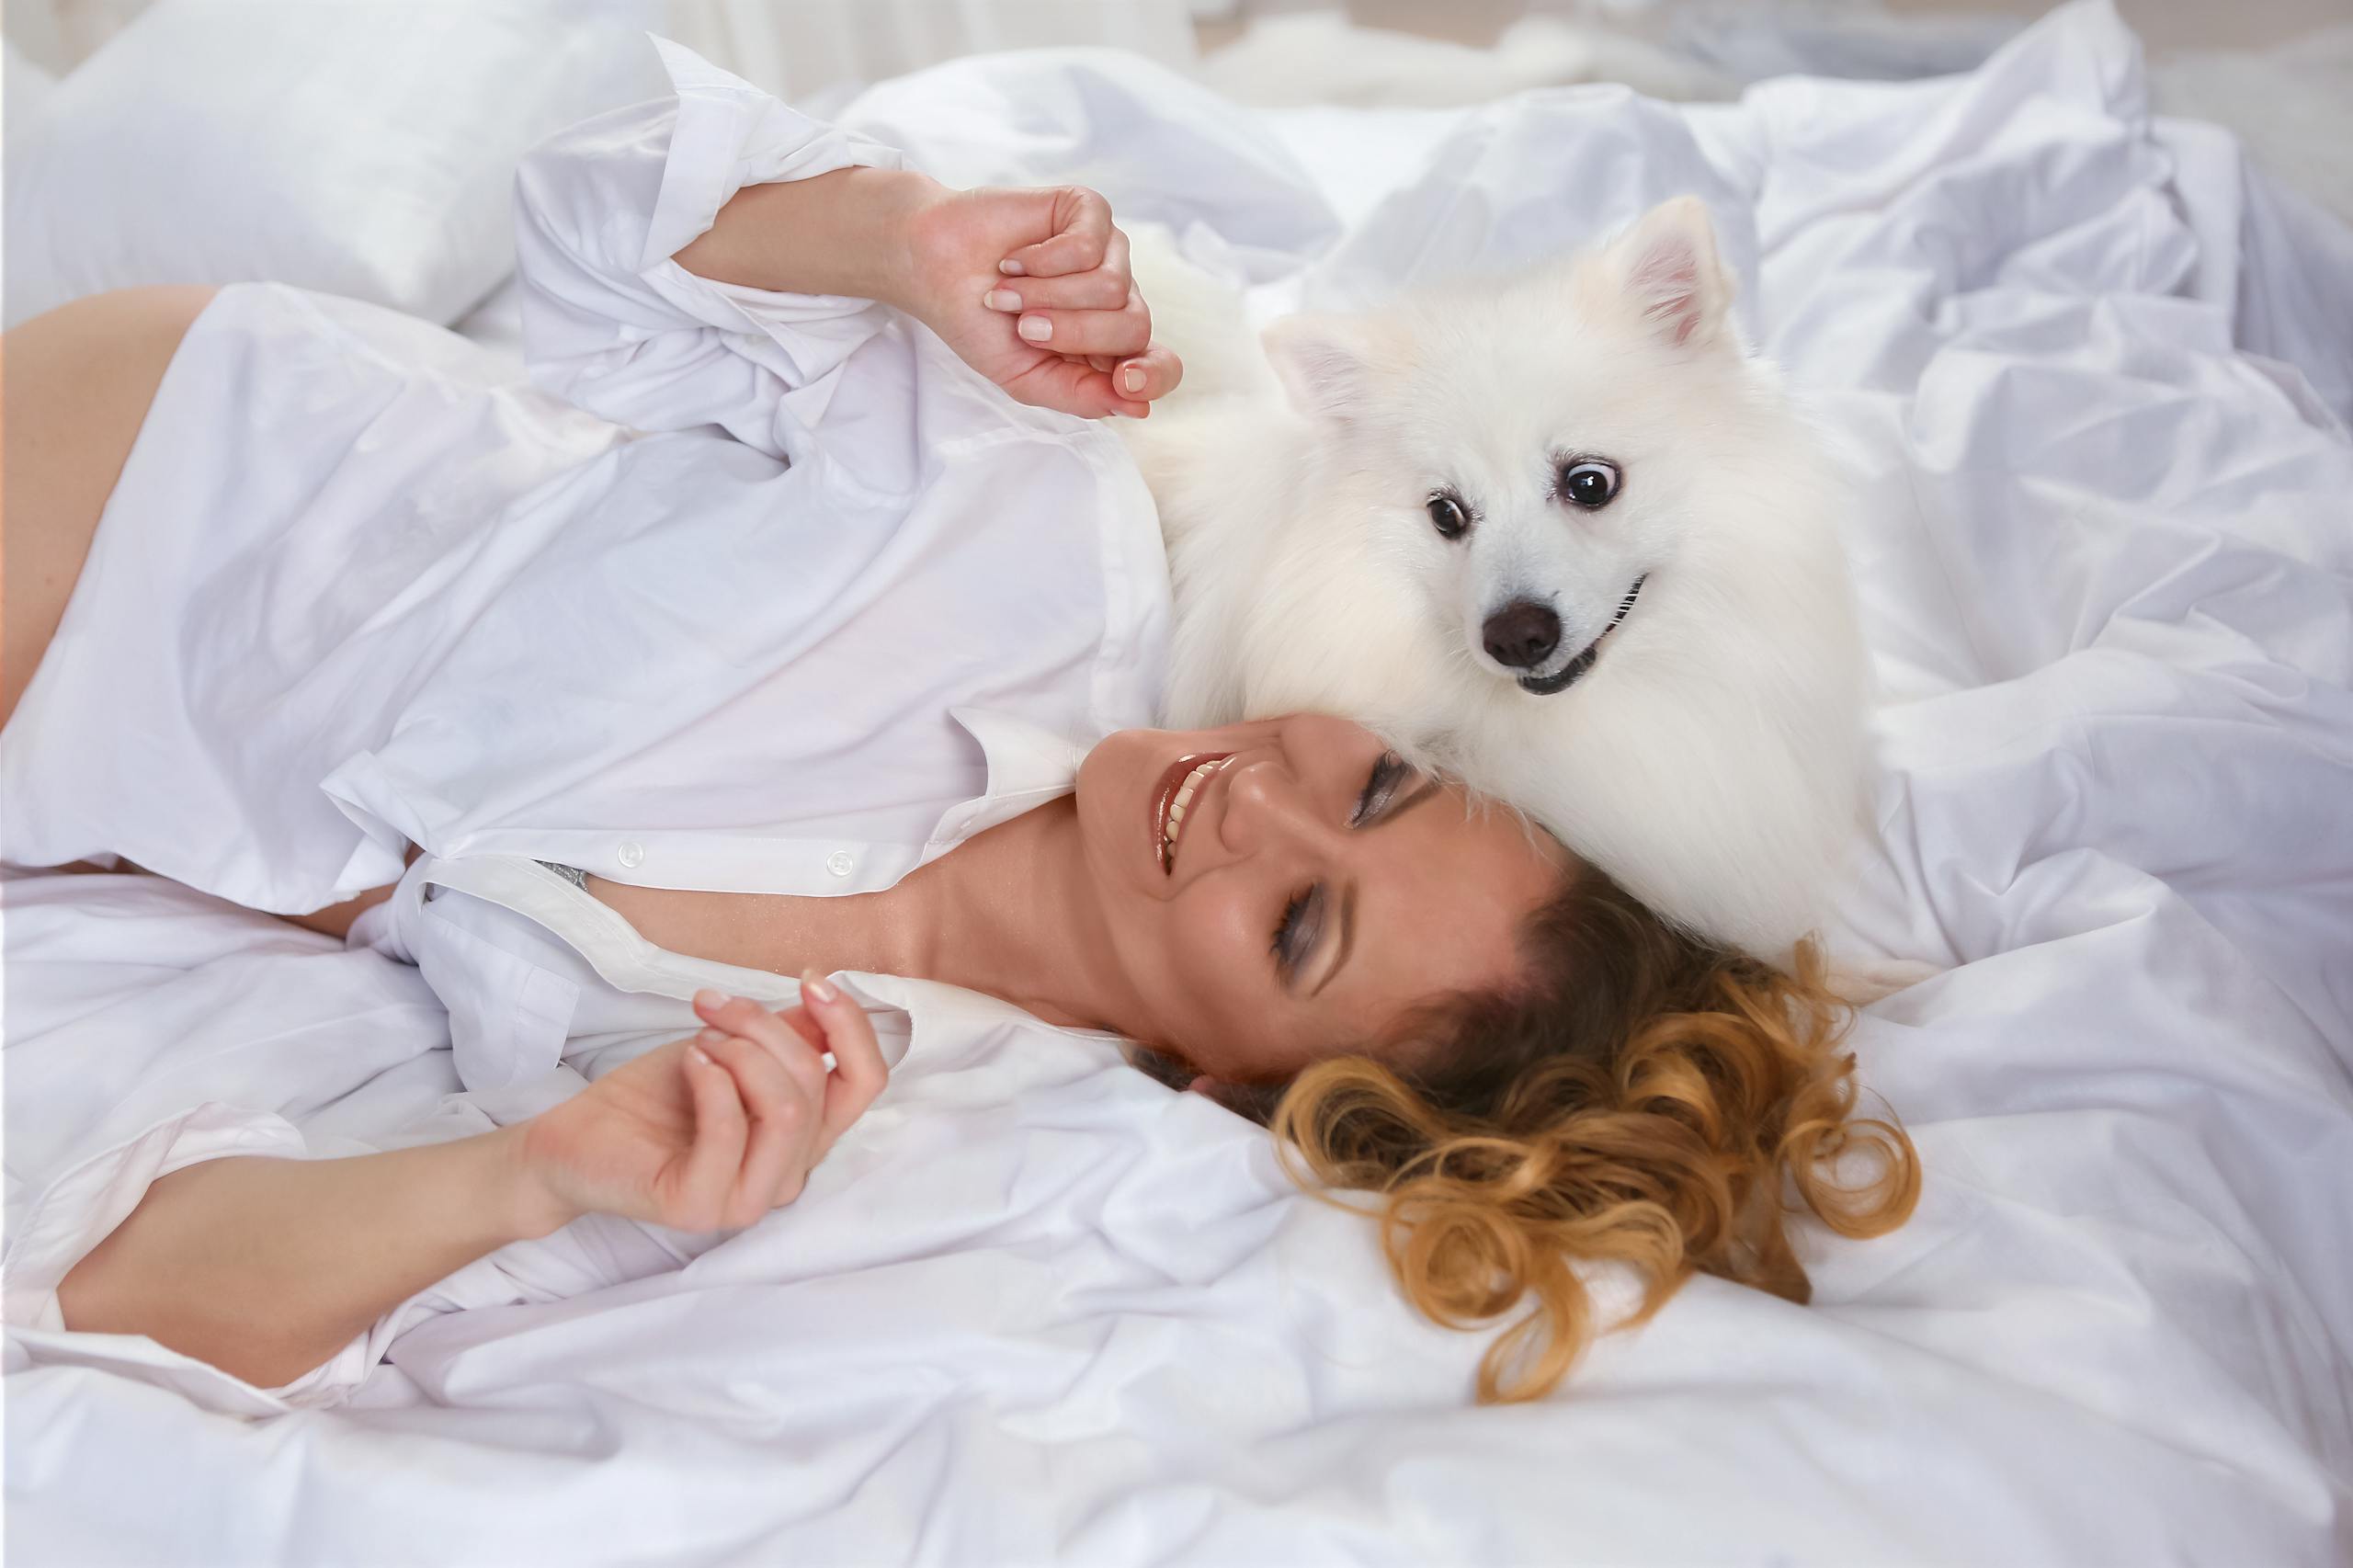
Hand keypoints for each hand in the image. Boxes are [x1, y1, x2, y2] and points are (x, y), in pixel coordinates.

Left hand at [514, 973, 886, 1234]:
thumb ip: (787, 1034)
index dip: (851, 1025)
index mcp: (806, 1136)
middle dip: (764, 1026)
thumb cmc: (656, 1095)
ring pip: (787, 1108)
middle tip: (712, 1008)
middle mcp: (789, 1173)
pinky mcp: (701, 1207)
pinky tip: (688, 1062)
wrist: (579, 1137)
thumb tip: (826, 997)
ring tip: (700, 1040)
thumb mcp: (733, 1048)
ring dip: (740, 1052)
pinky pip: (729, 1128)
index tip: (811, 981)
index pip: (866, 1083)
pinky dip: (710, 1078)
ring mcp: (748, 1198)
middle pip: (816, 1084)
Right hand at [902, 184, 1183, 419]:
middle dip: (1073, 333)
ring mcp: (1108, 252)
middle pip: (1134, 327)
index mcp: (1108, 347)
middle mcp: (1117, 298)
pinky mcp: (1089, 211)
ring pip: (1111, 287)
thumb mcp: (1026, 378)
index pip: (1161, 366)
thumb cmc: (979, 324)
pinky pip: (1087, 247)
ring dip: (1045, 296)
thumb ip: (1080, 396)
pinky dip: (1040, 261)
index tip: (1126, 380)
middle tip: (1024, 327)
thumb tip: (1139, 407)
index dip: (1153, 375)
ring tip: (1007, 292)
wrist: (932, 269)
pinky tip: (1014, 260)